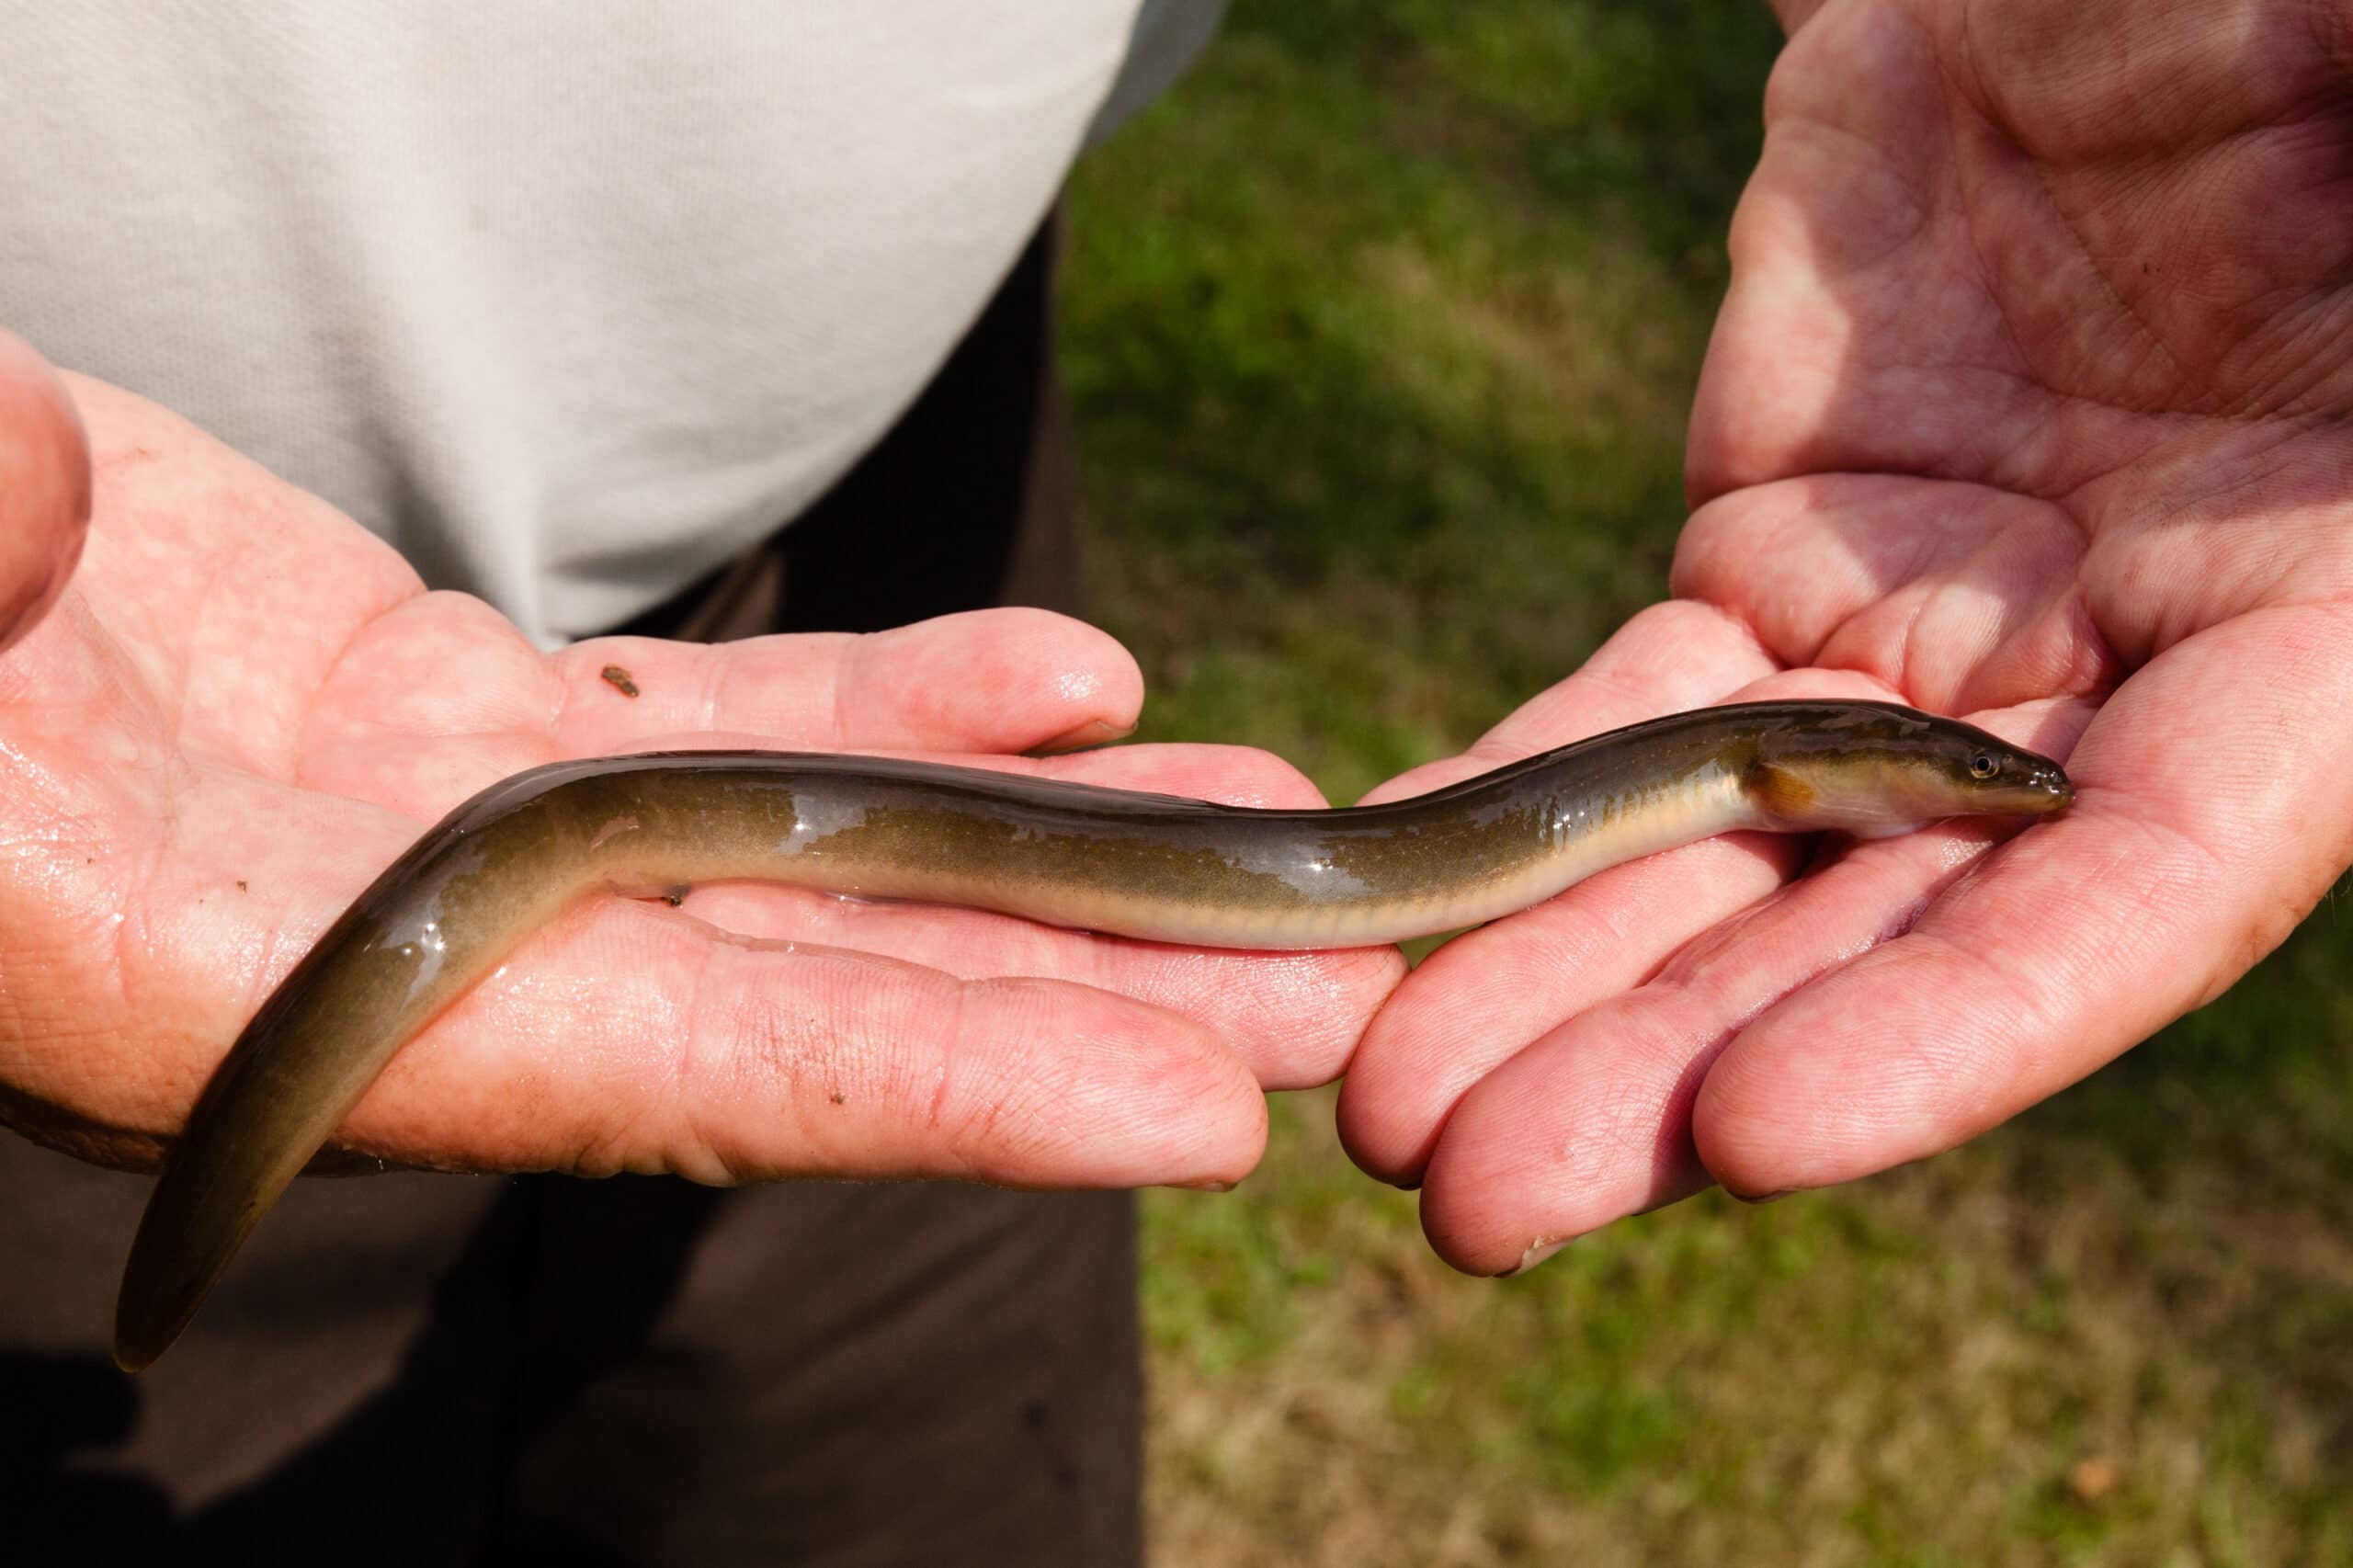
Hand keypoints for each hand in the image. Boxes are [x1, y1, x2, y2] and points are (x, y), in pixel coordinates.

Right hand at [0, 338, 1398, 1192]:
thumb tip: (24, 513)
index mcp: (243, 990)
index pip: (668, 1071)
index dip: (942, 1093)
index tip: (1193, 1113)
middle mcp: (388, 946)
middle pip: (805, 990)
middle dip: (1080, 998)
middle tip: (1338, 992)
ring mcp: (433, 825)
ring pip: (801, 852)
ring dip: (1040, 846)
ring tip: (1266, 825)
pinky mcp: (446, 712)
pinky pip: (722, 723)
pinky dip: (900, 702)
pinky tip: (1074, 683)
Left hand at [1337, 0, 2352, 1270]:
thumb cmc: (2268, 30)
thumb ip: (2334, 307)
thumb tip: (2216, 608)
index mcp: (2330, 603)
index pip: (2153, 884)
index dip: (1965, 1024)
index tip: (1755, 1134)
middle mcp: (2129, 665)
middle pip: (1893, 925)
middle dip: (1681, 1067)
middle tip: (1474, 1197)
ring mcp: (1933, 616)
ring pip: (1733, 851)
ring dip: (1559, 988)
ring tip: (1385, 1117)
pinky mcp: (1776, 538)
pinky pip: (1633, 712)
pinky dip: (1520, 811)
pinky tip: (1389, 912)